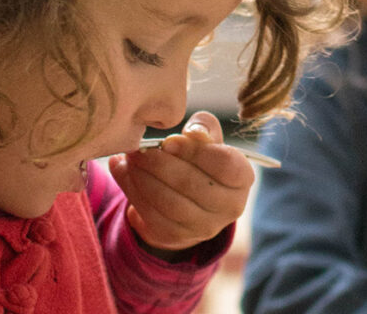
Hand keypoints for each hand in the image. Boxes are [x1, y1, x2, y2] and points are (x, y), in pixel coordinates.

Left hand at [108, 111, 254, 253]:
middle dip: (159, 164)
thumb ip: (204, 129)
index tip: (168, 141)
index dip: (194, 151)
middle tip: (138, 149)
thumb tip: (193, 132)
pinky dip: (133, 192)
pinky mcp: (178, 237)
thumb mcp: (208, 141)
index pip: (224, 164)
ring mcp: (205, 226)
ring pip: (169, 202)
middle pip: (192, 184)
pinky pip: (152, 215)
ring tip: (128, 159)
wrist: (190, 199)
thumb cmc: (201, 161)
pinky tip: (123, 173)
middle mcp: (230, 206)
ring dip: (142, 178)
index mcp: (243, 178)